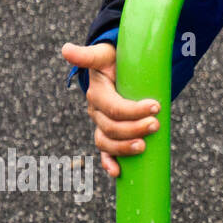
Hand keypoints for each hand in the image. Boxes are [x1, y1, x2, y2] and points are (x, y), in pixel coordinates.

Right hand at [59, 41, 159, 179]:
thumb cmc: (114, 60)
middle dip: (135, 128)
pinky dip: (109, 163)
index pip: (113, 107)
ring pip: (108, 141)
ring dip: (124, 147)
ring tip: (144, 146)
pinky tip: (118, 173)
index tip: (155, 106)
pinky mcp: (108, 132)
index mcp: (97, 93)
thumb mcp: (105, 54)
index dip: (133, 110)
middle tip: (156, 124)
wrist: (117, 67)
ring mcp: (101, 124)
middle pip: (112, 127)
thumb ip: (89, 55)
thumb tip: (66, 50)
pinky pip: (105, 151)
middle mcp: (96, 111)